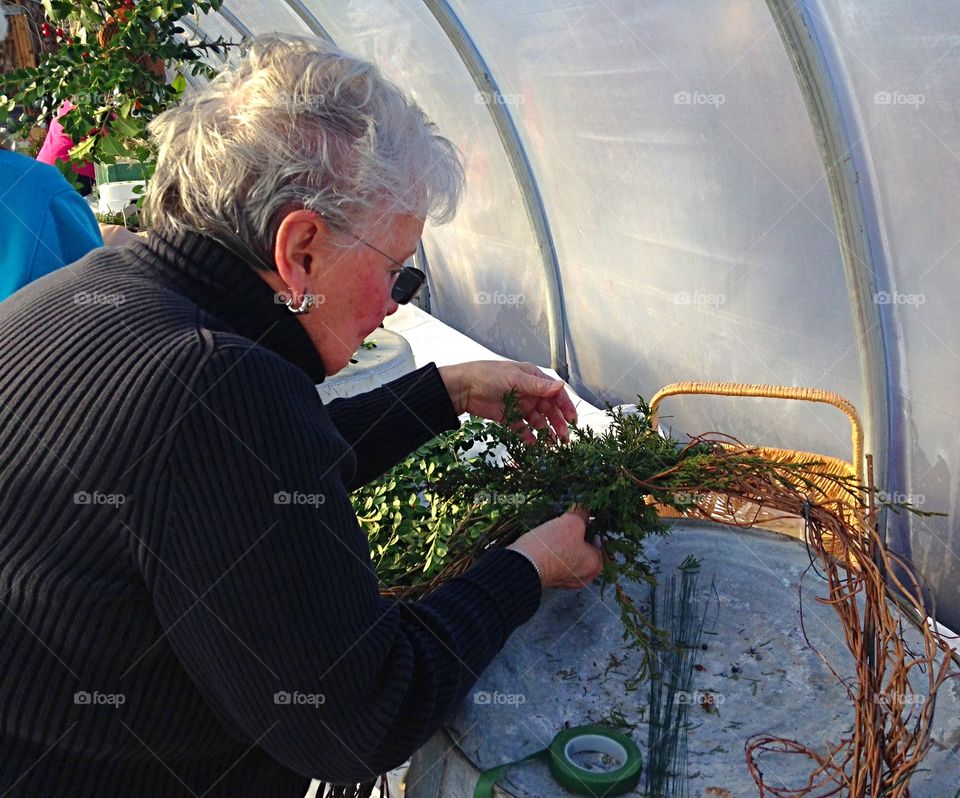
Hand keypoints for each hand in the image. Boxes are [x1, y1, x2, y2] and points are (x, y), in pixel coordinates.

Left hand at [438, 360, 576, 442]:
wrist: (462, 388)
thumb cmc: (488, 375)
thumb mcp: (515, 379)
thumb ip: (539, 386)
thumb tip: (561, 385)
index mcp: (533, 379)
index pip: (555, 393)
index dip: (565, 406)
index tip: (573, 420)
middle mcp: (529, 392)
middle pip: (548, 409)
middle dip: (558, 423)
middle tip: (564, 438)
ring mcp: (519, 405)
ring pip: (537, 421)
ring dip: (546, 432)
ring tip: (552, 445)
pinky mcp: (508, 418)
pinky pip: (522, 429)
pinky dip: (528, 437)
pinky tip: (535, 445)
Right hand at [508, 508, 602, 588]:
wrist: (523, 565)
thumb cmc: (552, 547)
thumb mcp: (572, 521)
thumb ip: (582, 513)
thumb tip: (585, 508)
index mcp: (595, 564)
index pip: (597, 540)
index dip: (589, 525)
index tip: (579, 518)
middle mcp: (583, 576)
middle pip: (583, 548)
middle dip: (575, 535)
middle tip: (566, 523)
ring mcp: (566, 580)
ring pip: (569, 555)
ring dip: (562, 543)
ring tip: (553, 531)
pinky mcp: (550, 579)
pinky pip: (556, 561)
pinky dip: (552, 552)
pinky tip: (545, 542)